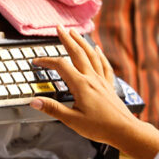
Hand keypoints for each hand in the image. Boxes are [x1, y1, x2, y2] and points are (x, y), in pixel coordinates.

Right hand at [30, 25, 138, 147]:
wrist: (124, 130)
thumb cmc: (99, 127)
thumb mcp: (71, 120)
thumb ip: (52, 109)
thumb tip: (34, 101)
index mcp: (81, 85)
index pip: (60, 66)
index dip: (46, 61)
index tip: (36, 61)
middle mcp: (92, 78)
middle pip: (77, 53)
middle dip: (67, 39)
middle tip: (59, 28)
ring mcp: (102, 80)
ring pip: (91, 55)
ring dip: (82, 42)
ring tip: (75, 33)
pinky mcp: (109, 85)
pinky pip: (104, 65)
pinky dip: (99, 55)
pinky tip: (97, 50)